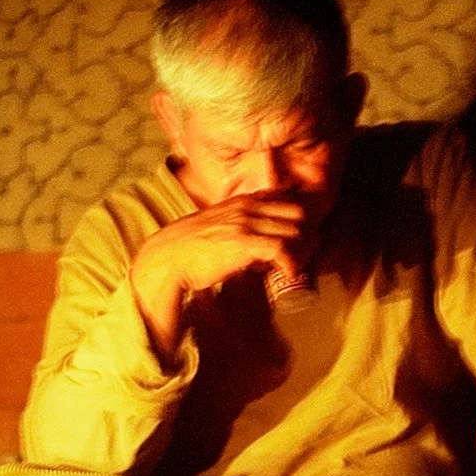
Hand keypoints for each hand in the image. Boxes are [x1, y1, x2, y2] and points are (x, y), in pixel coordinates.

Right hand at [130, 192, 313, 361]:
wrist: (167, 258)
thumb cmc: (191, 249)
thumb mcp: (220, 228)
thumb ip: (243, 229)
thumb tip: (264, 251)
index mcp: (244, 201)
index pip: (287, 200)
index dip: (300, 221)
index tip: (303, 240)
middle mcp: (248, 207)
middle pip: (299, 213)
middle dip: (307, 235)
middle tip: (304, 256)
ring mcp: (247, 223)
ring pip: (296, 231)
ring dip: (303, 251)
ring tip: (297, 267)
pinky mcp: (244, 243)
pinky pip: (282, 249)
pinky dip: (291, 264)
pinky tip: (289, 275)